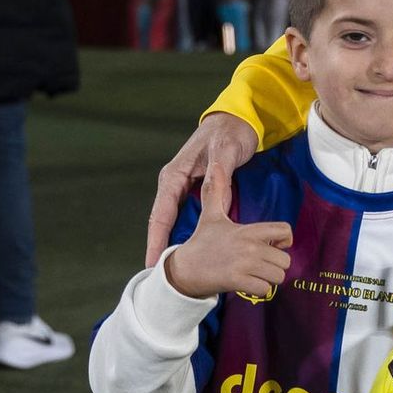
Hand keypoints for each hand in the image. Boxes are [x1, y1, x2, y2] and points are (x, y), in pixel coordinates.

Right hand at [146, 111, 258, 267]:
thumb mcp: (226, 152)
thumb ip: (221, 179)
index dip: (156, 240)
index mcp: (175, 175)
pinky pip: (188, 215)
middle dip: (160, 247)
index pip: (161, 214)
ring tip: (172, 268)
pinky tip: (192, 249)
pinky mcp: (197, 190)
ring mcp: (186, 187)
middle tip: (158, 274)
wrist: (239, 119)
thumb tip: (220, 209)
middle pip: (163, 222)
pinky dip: (188, 232)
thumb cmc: (231, 133)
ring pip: (174, 220)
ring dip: (173, 242)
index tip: (153, 262)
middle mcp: (176, 183)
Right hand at [164, 162, 291, 301]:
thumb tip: (214, 166)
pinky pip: (264, 290)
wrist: (184, 269)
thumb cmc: (201, 242)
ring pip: (277, 277)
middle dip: (275, 266)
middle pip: (285, 260)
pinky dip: (258, 290)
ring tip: (254, 275)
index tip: (274, 245)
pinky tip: (247, 285)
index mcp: (248, 230)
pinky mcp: (237, 281)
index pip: (284, 231)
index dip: (285, 240)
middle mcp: (249, 246)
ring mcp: (244, 264)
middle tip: (261, 265)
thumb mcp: (210, 216)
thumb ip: (216, 191)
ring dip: (268, 279)